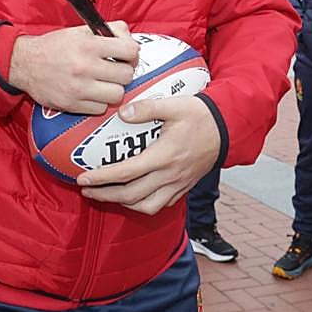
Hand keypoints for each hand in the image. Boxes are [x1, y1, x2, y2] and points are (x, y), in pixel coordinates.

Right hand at [7, 22, 137, 114]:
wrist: (25, 63)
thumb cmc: (54, 46)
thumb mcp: (79, 30)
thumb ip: (106, 31)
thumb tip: (129, 39)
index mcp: (88, 44)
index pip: (129, 50)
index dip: (132, 52)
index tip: (127, 55)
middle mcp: (84, 66)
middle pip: (126, 75)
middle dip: (124, 71)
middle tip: (116, 69)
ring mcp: (78, 88)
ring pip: (117, 95)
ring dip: (113, 89)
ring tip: (104, 82)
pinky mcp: (71, 105)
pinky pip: (100, 108)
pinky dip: (99, 102)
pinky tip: (91, 92)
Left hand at [77, 96, 219, 215]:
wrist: (227, 128)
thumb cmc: (200, 115)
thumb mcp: (174, 105)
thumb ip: (146, 108)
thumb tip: (122, 112)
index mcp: (164, 156)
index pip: (126, 172)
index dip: (102, 178)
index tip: (83, 178)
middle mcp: (170, 175)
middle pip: (131, 195)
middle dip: (105, 195)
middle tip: (86, 189)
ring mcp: (178, 184)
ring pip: (146, 206)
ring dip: (123, 203)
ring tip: (106, 195)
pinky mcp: (184, 187)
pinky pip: (161, 205)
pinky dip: (143, 205)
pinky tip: (133, 197)